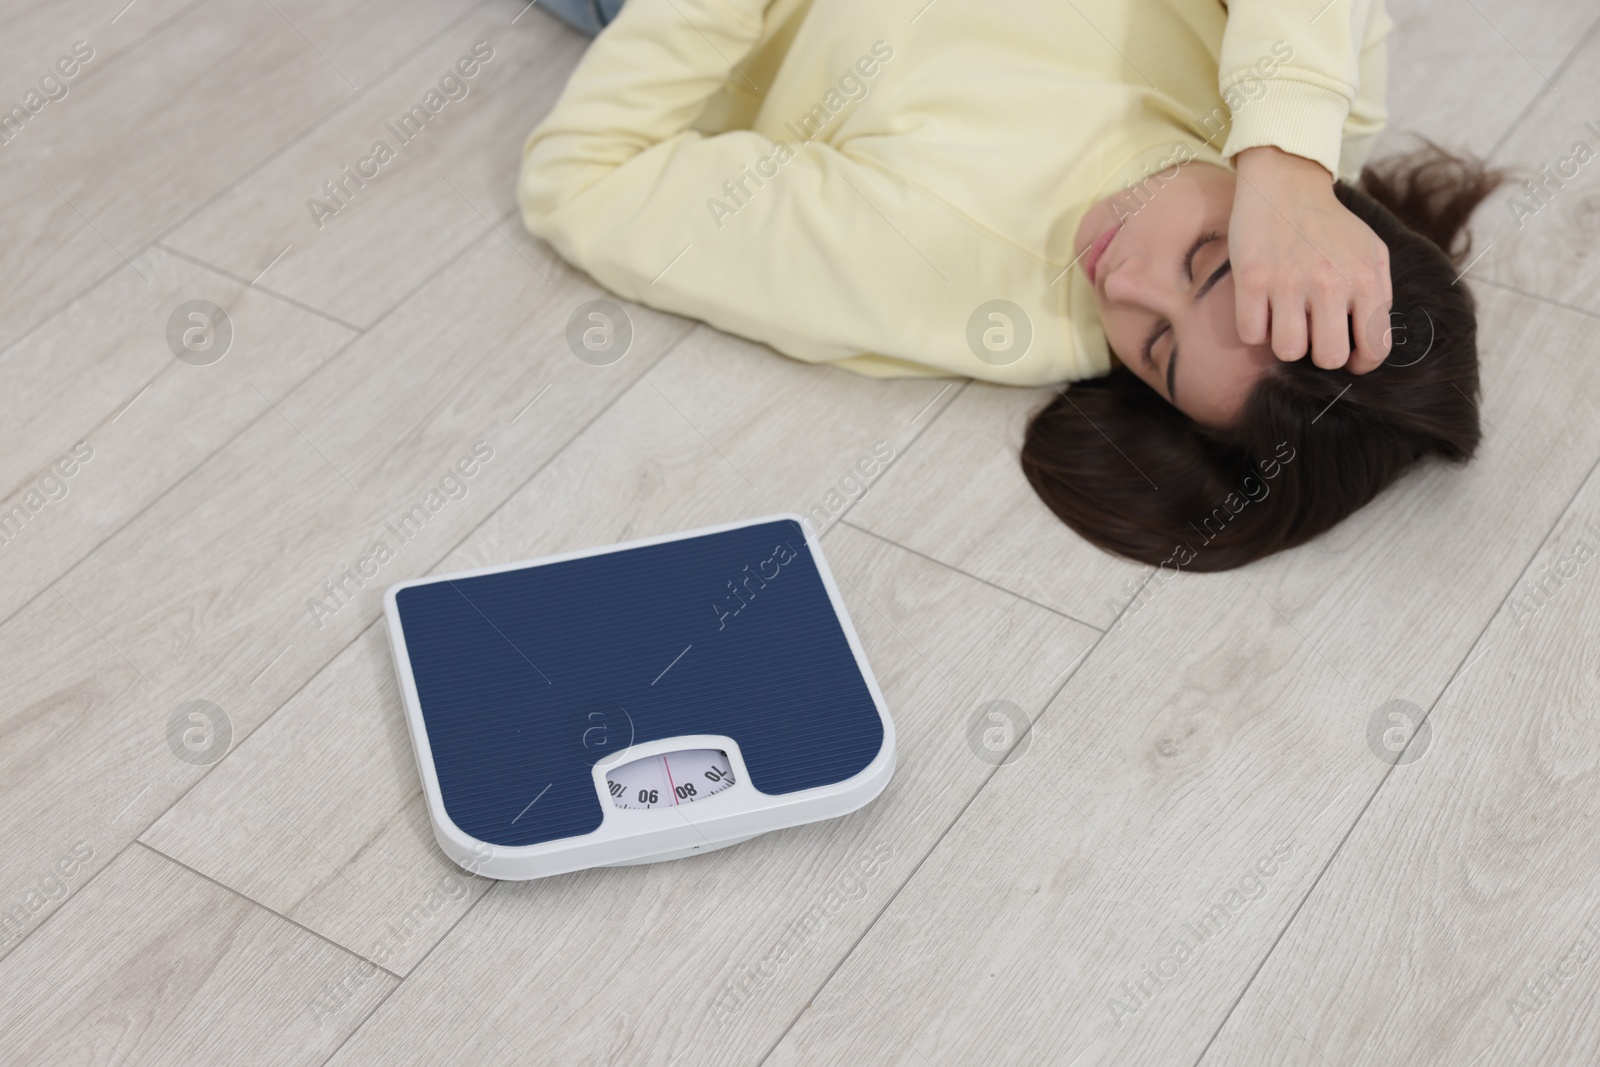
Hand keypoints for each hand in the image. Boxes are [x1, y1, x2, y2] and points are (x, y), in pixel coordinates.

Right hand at [1229, 146, 1391, 372]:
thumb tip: (1370, 338)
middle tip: (1313, 334)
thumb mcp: (1371, 250)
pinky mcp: (1252, 278)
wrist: (1287, 184)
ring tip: (1286, 319)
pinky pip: (1251, 334)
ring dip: (1285, 341)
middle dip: (1320, 353)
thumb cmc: (1329, 224)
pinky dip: (1255, 328)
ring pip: (1287, 351)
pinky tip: (1262, 308)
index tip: (1349, 355)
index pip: (1373, 348)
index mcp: (1364, 278)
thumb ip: (1379, 293)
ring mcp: (1288, 281)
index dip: (1361, 362)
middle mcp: (1329, 282)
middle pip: (1328, 358)